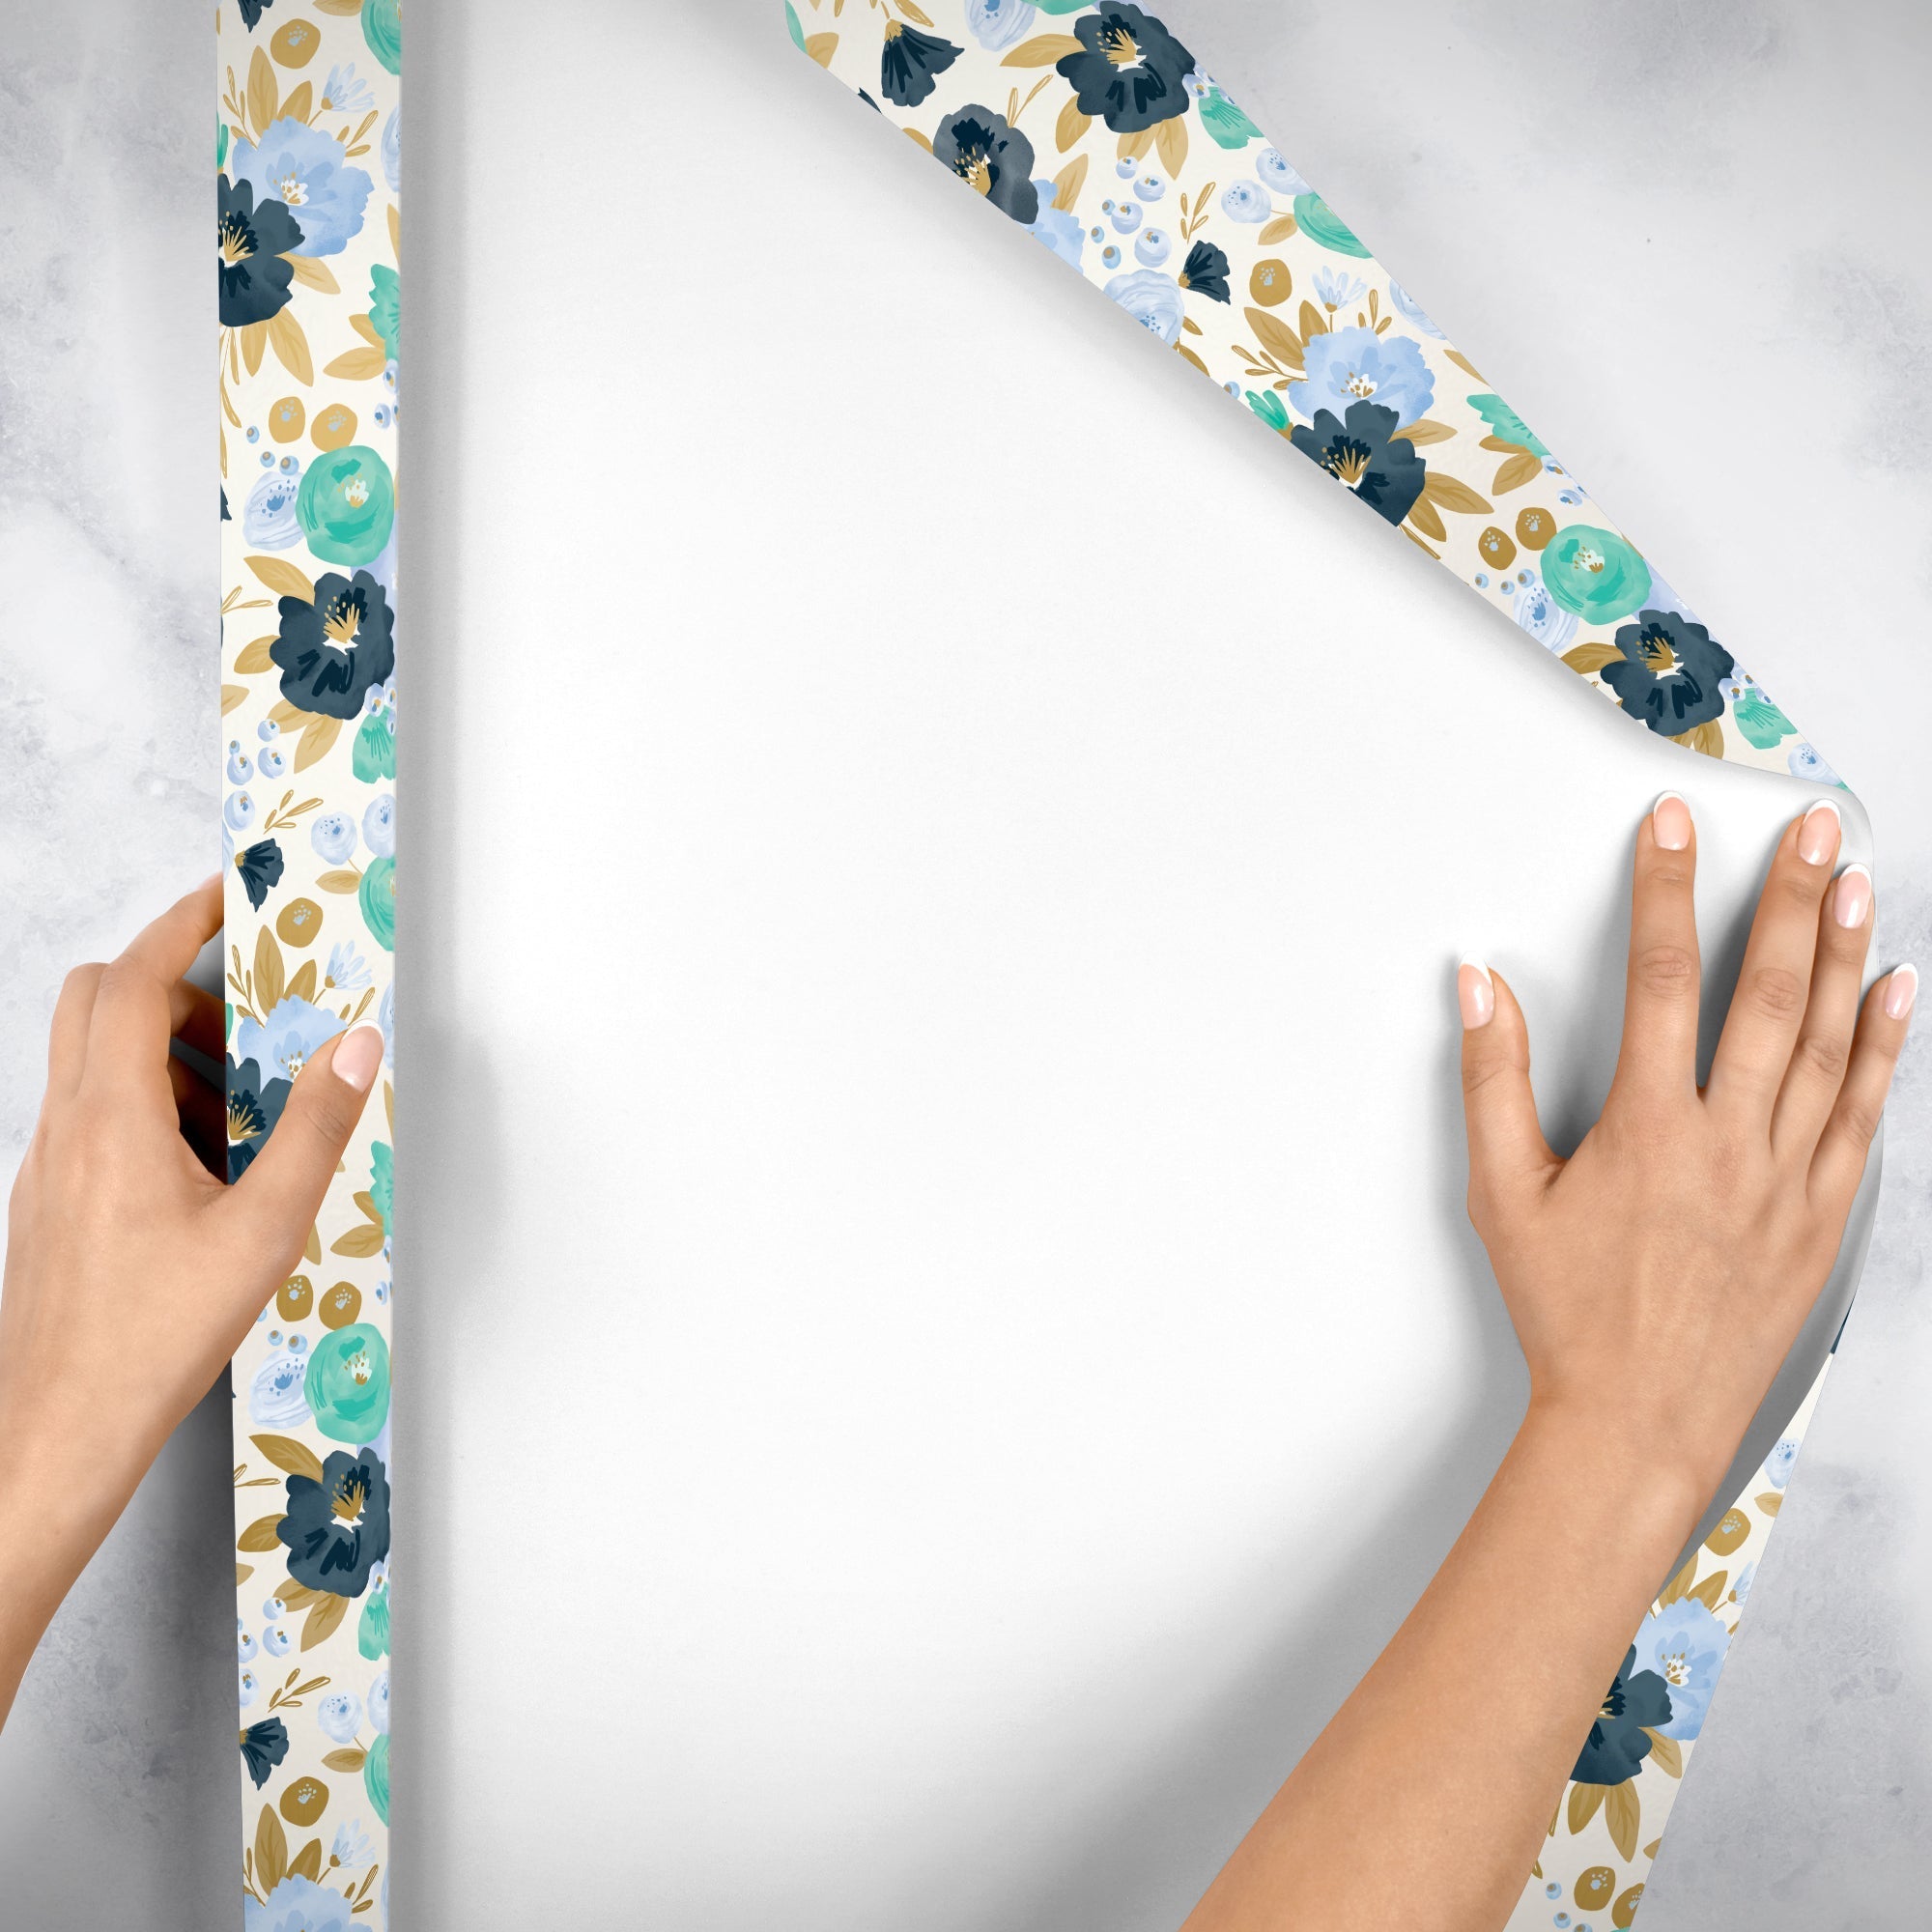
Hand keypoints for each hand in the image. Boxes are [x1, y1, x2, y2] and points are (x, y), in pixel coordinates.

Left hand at [0, 875, 384, 1726]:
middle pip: (91, 1002)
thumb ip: (314, 1132)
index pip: (130, 980)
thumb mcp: (263, 1231)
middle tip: (237, 1005)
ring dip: (158, 1048)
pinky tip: (203, 1166)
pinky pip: (90, 1115)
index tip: (225, 896)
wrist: (60, 1427)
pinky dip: (143, 1103)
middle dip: (165, 979)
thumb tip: (353, 1050)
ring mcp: (48, 1166)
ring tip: (236, 1098)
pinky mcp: (50, 1203)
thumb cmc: (153, 1340)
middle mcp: (65, 1129)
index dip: (179, 925)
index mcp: (111, 1119)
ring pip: (88, 1061)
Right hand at [1184, 792, 1913, 1931]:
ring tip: (1857, 879)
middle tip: (1812, 827)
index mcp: (1648, 1129)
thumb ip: (1490, 1080)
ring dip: (1843, 952)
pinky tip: (1895, 993)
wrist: (1641, 1419)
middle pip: (1768, 992)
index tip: (1674, 826)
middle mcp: (1730, 1142)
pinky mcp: (1823, 1213)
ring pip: (1827, 1042)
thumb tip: (1480, 987)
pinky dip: (1883, 1046)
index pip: (1659, 979)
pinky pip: (1863, 1111)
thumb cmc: (1568, 1311)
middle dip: (1789, 897)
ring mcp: (1789, 1177)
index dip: (1664, 891)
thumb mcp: (1501, 1195)